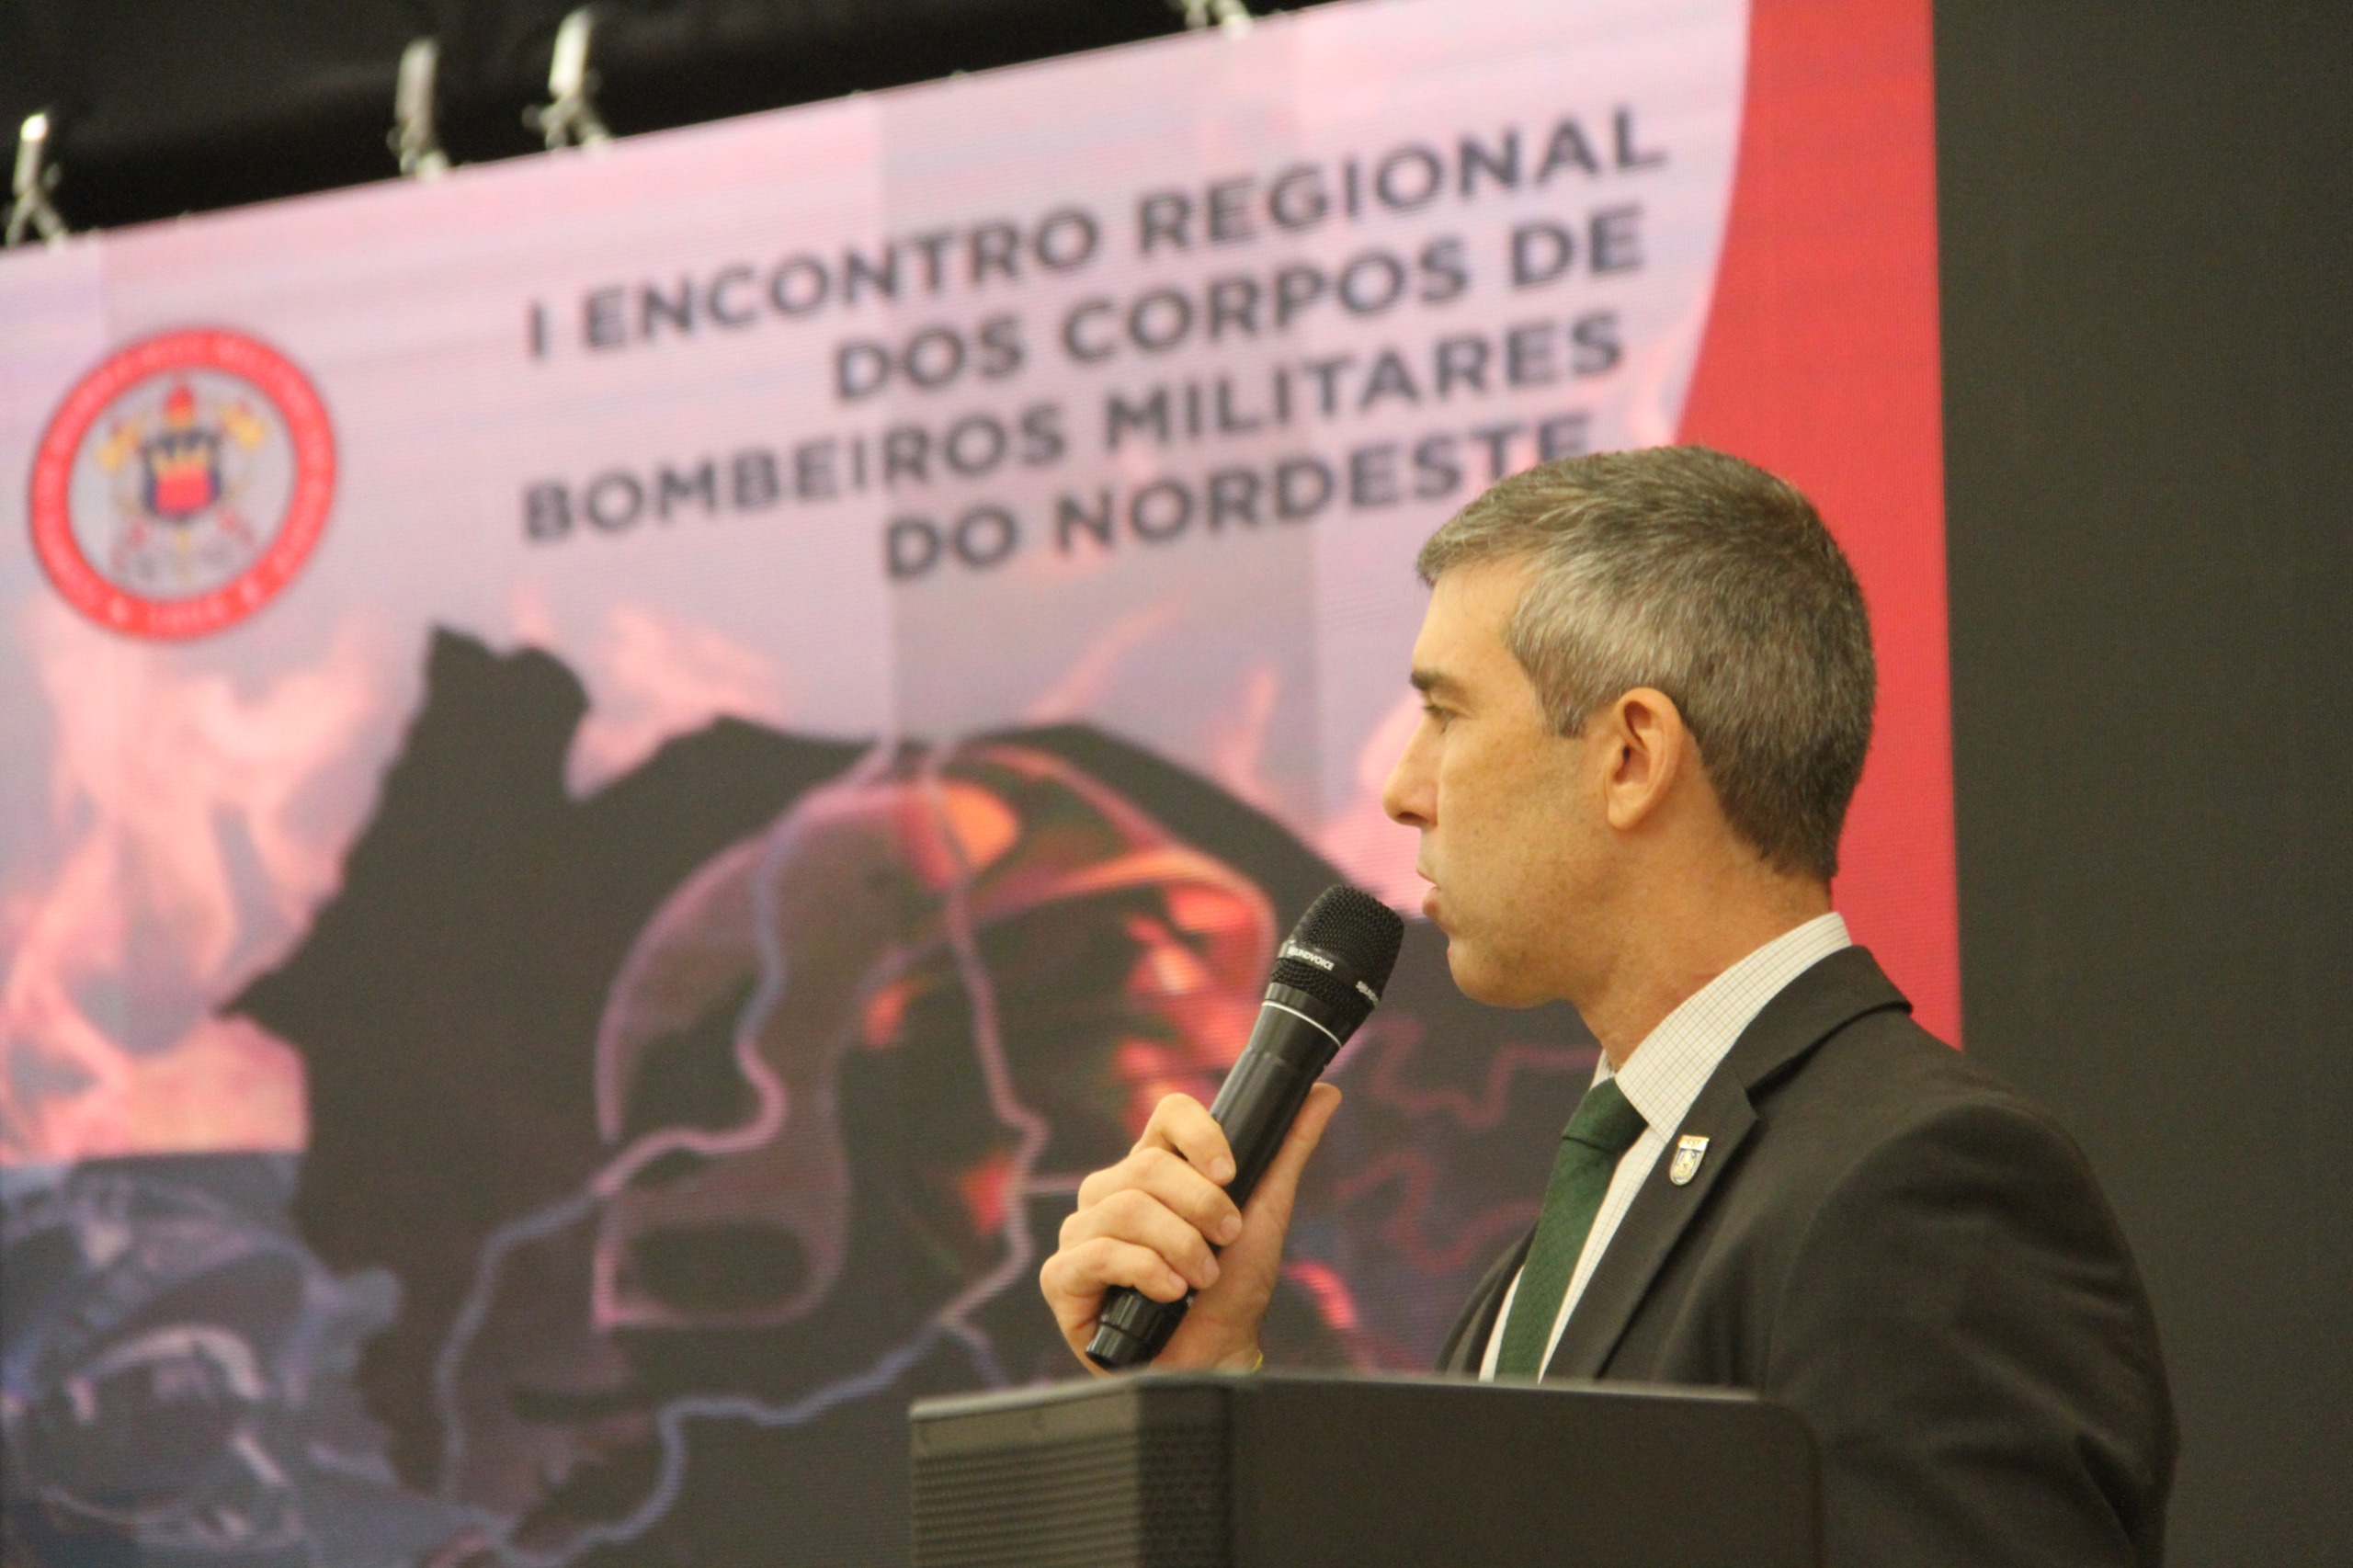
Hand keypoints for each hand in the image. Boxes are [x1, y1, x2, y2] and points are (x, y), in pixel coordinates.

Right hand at [1040, 1083, 1340, 1372]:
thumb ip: (1287, 1151)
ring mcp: (1083, 1231)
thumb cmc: (1232, 1289)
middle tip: (1226, 1241)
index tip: (1231, 1172)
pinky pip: (1097, 1253)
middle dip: (1202, 1207)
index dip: (1200, 1135)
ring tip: (1202, 1277)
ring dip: (1179, 1246)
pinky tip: (1168, 1293)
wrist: (1215, 1358)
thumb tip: (1325, 1093)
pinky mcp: (1063, 1275)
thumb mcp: (1265, 1214)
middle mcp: (1111, 1192)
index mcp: (1154, 1168)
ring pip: (1125, 1208)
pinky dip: (1144, 1271)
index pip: (1166, 1115)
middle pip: (1147, 1166)